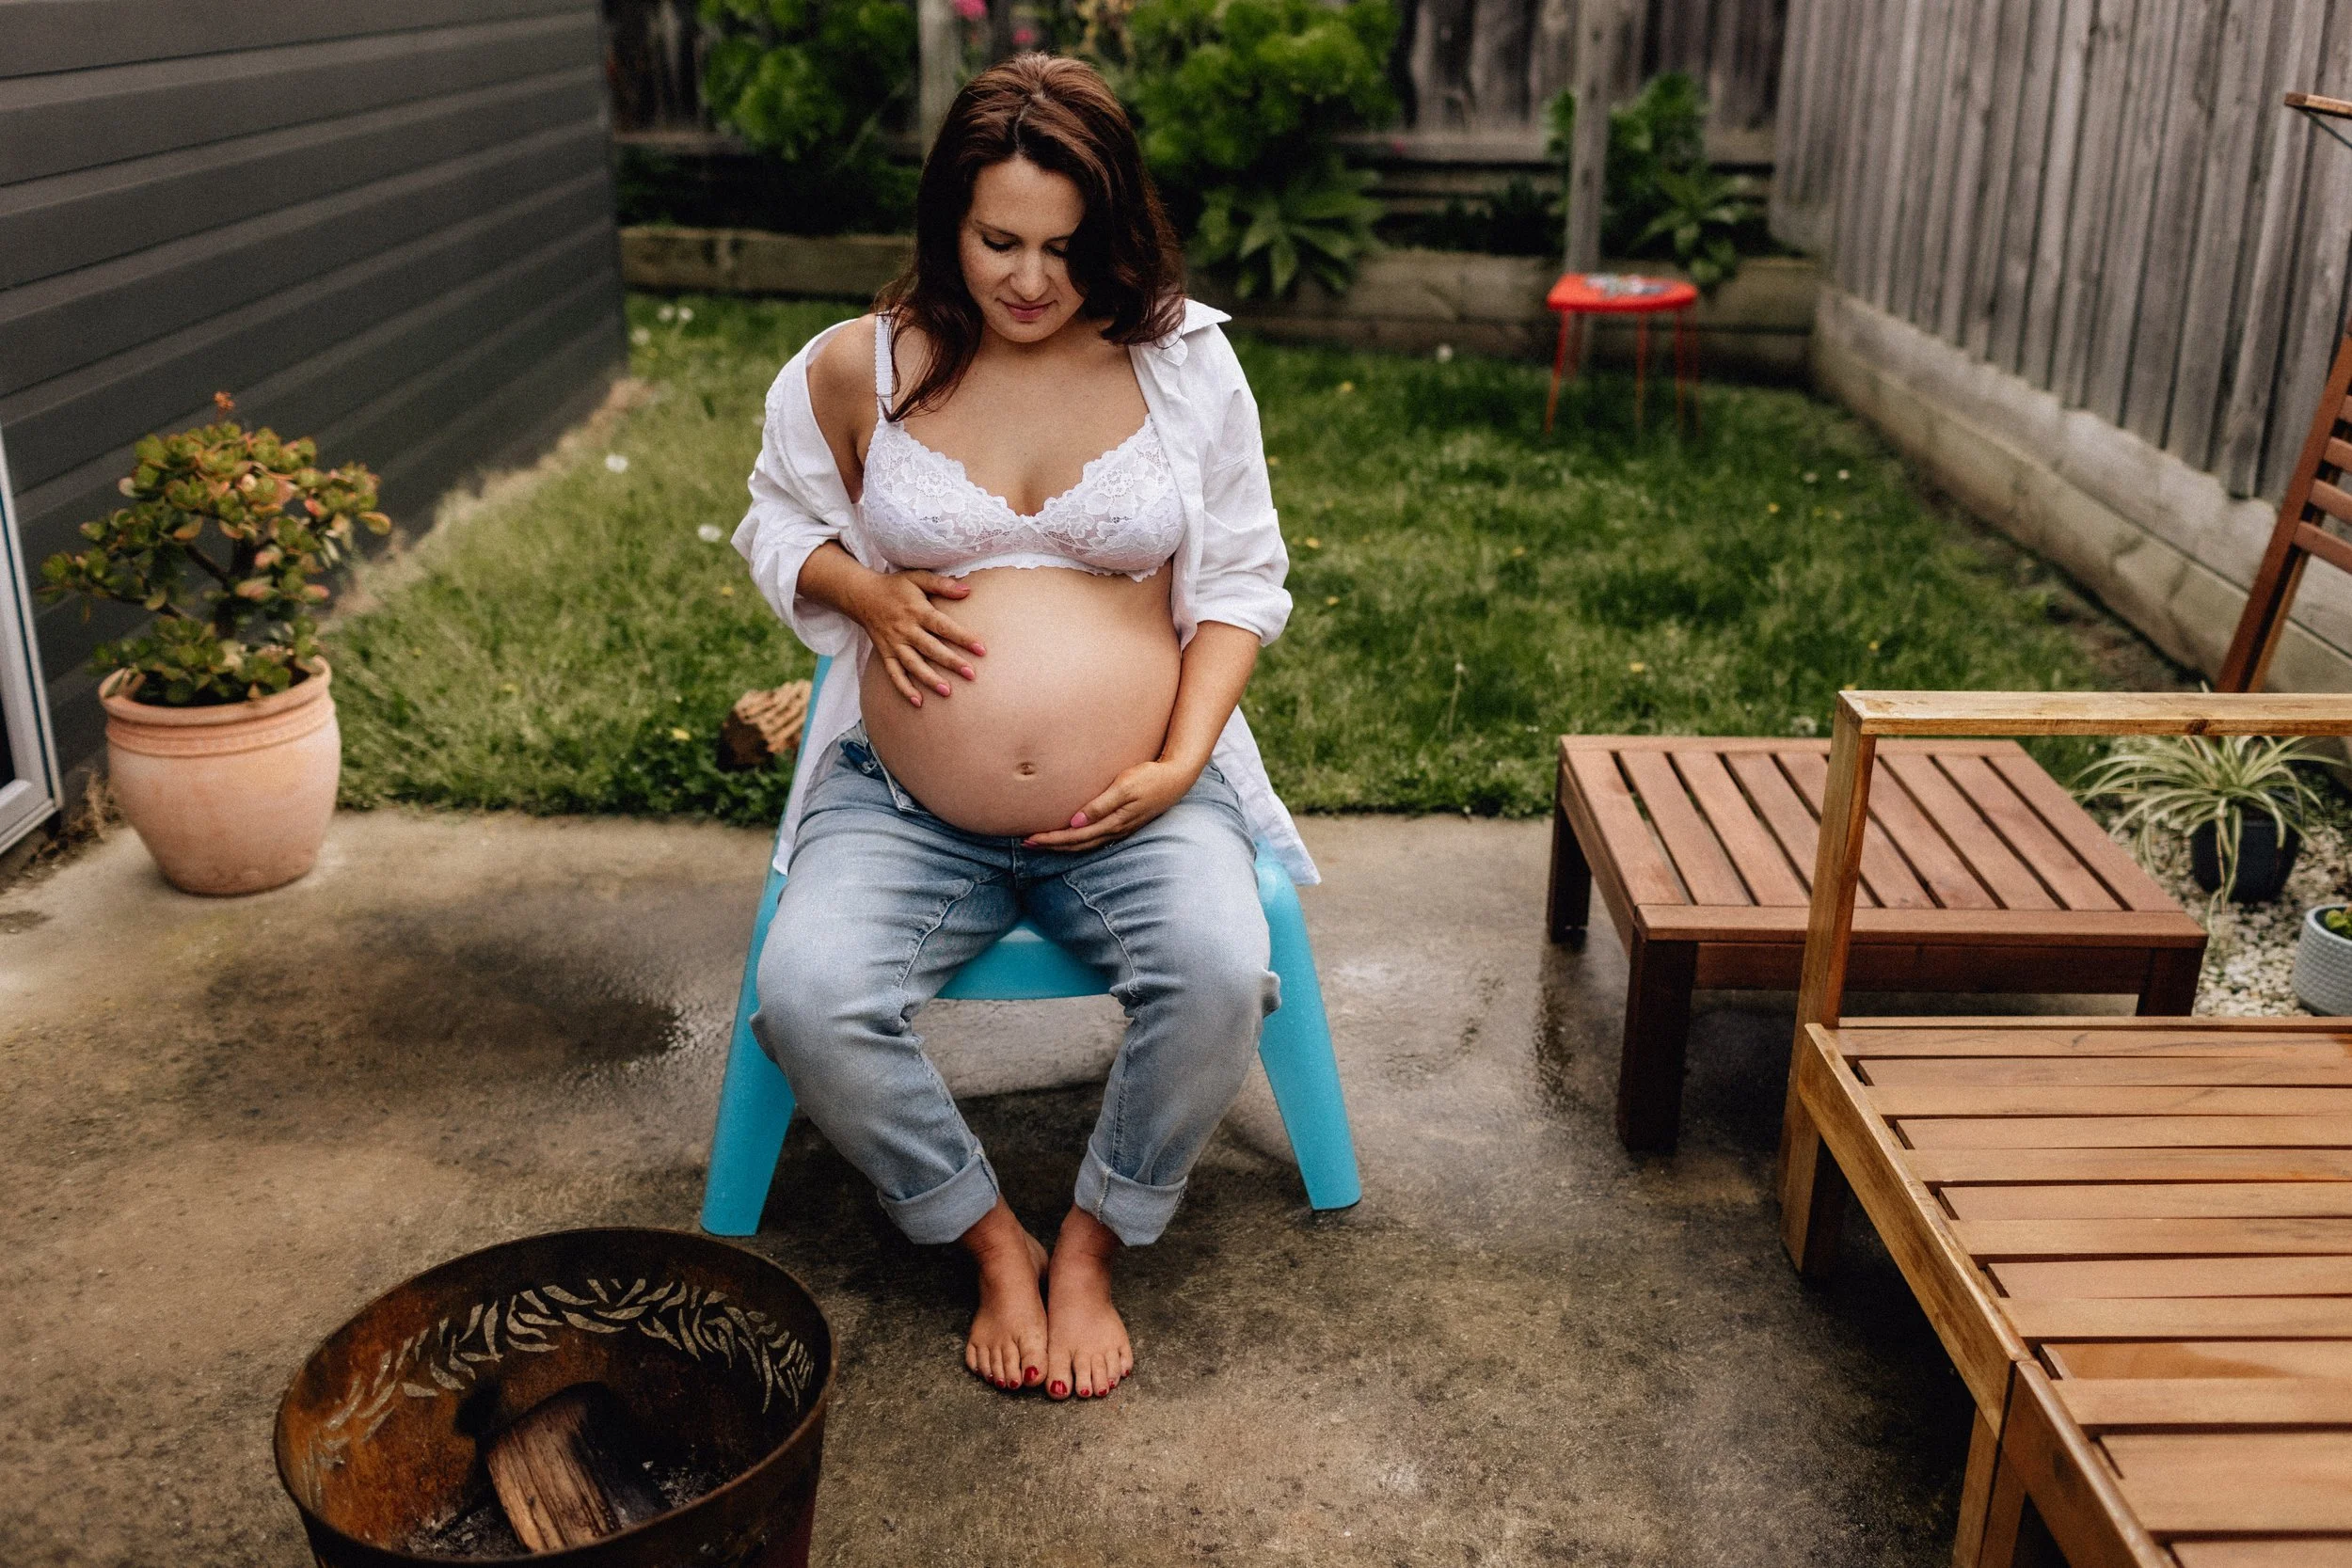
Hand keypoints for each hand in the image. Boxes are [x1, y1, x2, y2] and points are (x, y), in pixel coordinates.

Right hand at [850, 570, 984, 707]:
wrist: (861, 595)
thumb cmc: (895, 587)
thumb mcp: (917, 577)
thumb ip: (942, 584)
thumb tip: (968, 590)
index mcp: (917, 611)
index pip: (943, 626)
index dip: (962, 637)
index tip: (981, 649)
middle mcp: (905, 629)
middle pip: (931, 648)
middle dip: (951, 662)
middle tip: (971, 675)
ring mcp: (894, 643)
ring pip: (913, 664)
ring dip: (929, 679)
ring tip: (947, 692)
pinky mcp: (885, 653)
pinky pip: (894, 673)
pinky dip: (904, 688)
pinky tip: (918, 702)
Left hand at [1023, 759, 1201, 851]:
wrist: (1176, 778)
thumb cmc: (1150, 778)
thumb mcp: (1124, 787)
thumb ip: (1100, 806)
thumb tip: (1075, 823)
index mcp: (1112, 823)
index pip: (1074, 836)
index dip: (1051, 839)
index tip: (1030, 838)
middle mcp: (1114, 830)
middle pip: (1076, 844)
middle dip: (1051, 845)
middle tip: (1026, 844)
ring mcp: (1120, 829)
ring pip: (1085, 844)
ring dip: (1062, 845)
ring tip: (1043, 843)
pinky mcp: (1123, 824)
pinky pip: (1094, 839)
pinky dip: (1077, 841)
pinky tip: (1070, 836)